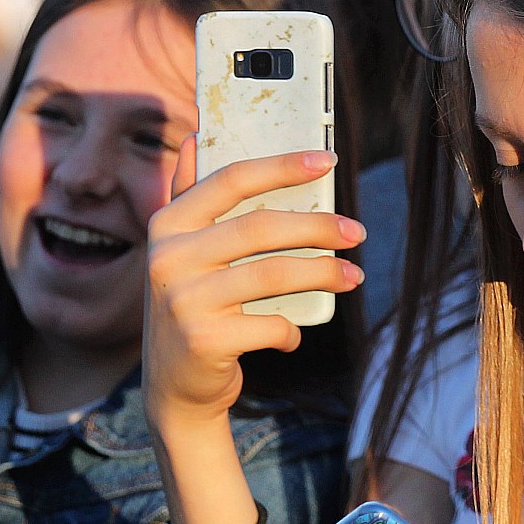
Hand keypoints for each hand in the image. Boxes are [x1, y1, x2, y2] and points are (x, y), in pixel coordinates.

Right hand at [144, 142, 364, 431]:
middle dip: (317, 226)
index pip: (230, 180)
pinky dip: (291, 330)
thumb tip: (195, 136)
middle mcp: (168, 257)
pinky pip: (271, 324)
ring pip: (273, 274)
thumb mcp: (180, 250)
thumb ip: (187, 195)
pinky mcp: (204, 340)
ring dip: (323, 273)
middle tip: (356, 232)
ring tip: (353, 276)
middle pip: (259, 226)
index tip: (328, 160)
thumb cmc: (190, 305)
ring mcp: (183, 300)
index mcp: (167, 224)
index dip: (281, 166)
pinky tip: (293, 334)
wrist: (174, 387)